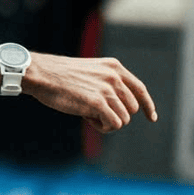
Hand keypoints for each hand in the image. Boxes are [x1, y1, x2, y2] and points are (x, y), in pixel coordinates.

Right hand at [25, 53, 156, 132]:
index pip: (140, 89)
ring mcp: (107, 89)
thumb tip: (120, 108)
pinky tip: (88, 119)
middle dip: (116, 115)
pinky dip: (103, 127)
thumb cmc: (60, 76)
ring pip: (123, 119)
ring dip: (107, 122)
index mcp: (114, 67)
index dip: (147, 105)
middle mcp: (114, 77)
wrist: (42, 75)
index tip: (152, 118)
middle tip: (95, 113)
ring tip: (88, 114)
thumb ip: (106, 83)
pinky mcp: (97, 102)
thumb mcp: (90, 72)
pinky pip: (114, 124)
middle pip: (131, 108)